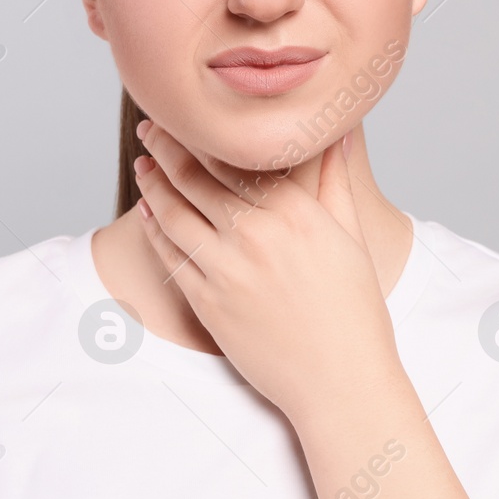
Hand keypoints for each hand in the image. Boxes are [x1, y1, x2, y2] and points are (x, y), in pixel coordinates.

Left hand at [131, 119, 405, 425]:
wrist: (341, 383)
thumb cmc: (355, 313)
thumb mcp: (352, 238)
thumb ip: (335, 181)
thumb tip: (335, 132)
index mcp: (295, 212)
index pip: (237, 157)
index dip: (206, 133)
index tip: (189, 116)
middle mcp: (256, 234)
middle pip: (196, 177)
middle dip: (167, 147)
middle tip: (150, 128)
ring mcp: (227, 269)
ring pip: (174, 212)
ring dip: (153, 183)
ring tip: (143, 165)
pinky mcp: (208, 303)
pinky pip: (170, 256)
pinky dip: (154, 229)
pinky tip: (148, 212)